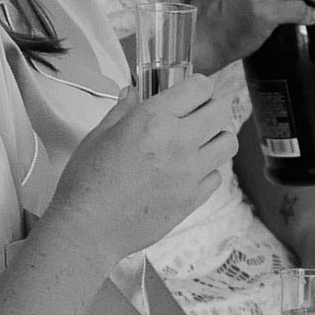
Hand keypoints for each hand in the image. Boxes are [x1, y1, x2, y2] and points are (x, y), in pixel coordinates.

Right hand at [57, 76, 238, 259]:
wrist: (89, 228)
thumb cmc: (86, 181)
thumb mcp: (98, 135)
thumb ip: (122, 111)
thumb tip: (132, 93)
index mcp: (153, 119)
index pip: (200, 87)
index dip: (197, 87)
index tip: (190, 94)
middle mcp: (178, 142)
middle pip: (222, 111)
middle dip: (212, 108)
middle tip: (197, 116)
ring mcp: (190, 172)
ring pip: (228, 143)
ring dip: (216, 139)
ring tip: (197, 145)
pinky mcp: (193, 199)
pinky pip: (217, 176)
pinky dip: (208, 171)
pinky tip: (188, 173)